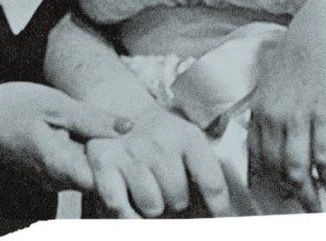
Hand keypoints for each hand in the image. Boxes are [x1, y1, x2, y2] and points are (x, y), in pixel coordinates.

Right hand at [0, 82, 127, 191]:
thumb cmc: (11, 107)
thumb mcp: (55, 104)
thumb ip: (92, 118)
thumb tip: (129, 127)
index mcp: (61, 167)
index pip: (107, 182)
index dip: (125, 166)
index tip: (136, 146)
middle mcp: (57, 181)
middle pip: (101, 179)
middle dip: (117, 159)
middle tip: (129, 132)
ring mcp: (51, 179)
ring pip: (89, 172)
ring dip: (102, 153)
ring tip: (112, 128)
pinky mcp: (47, 172)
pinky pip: (75, 166)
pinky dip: (86, 151)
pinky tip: (90, 130)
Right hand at [85, 103, 231, 217]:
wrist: (121, 106)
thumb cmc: (161, 137)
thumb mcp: (187, 142)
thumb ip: (205, 174)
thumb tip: (222, 216)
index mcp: (187, 136)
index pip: (212, 184)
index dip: (219, 210)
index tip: (221, 220)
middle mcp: (160, 140)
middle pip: (179, 199)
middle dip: (175, 201)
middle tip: (167, 187)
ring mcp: (131, 150)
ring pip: (152, 207)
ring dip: (151, 205)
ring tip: (148, 187)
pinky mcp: (104, 161)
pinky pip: (120, 208)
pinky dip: (126, 213)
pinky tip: (129, 199)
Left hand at [247, 0, 325, 211]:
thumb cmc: (301, 53)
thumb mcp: (274, 80)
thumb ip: (271, 109)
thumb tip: (273, 140)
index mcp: (260, 107)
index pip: (255, 155)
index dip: (265, 180)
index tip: (273, 196)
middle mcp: (275, 114)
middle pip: (276, 168)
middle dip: (288, 192)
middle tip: (300, 207)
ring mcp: (299, 114)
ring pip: (297, 168)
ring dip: (307, 191)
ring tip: (316, 203)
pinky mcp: (325, 111)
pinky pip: (324, 155)